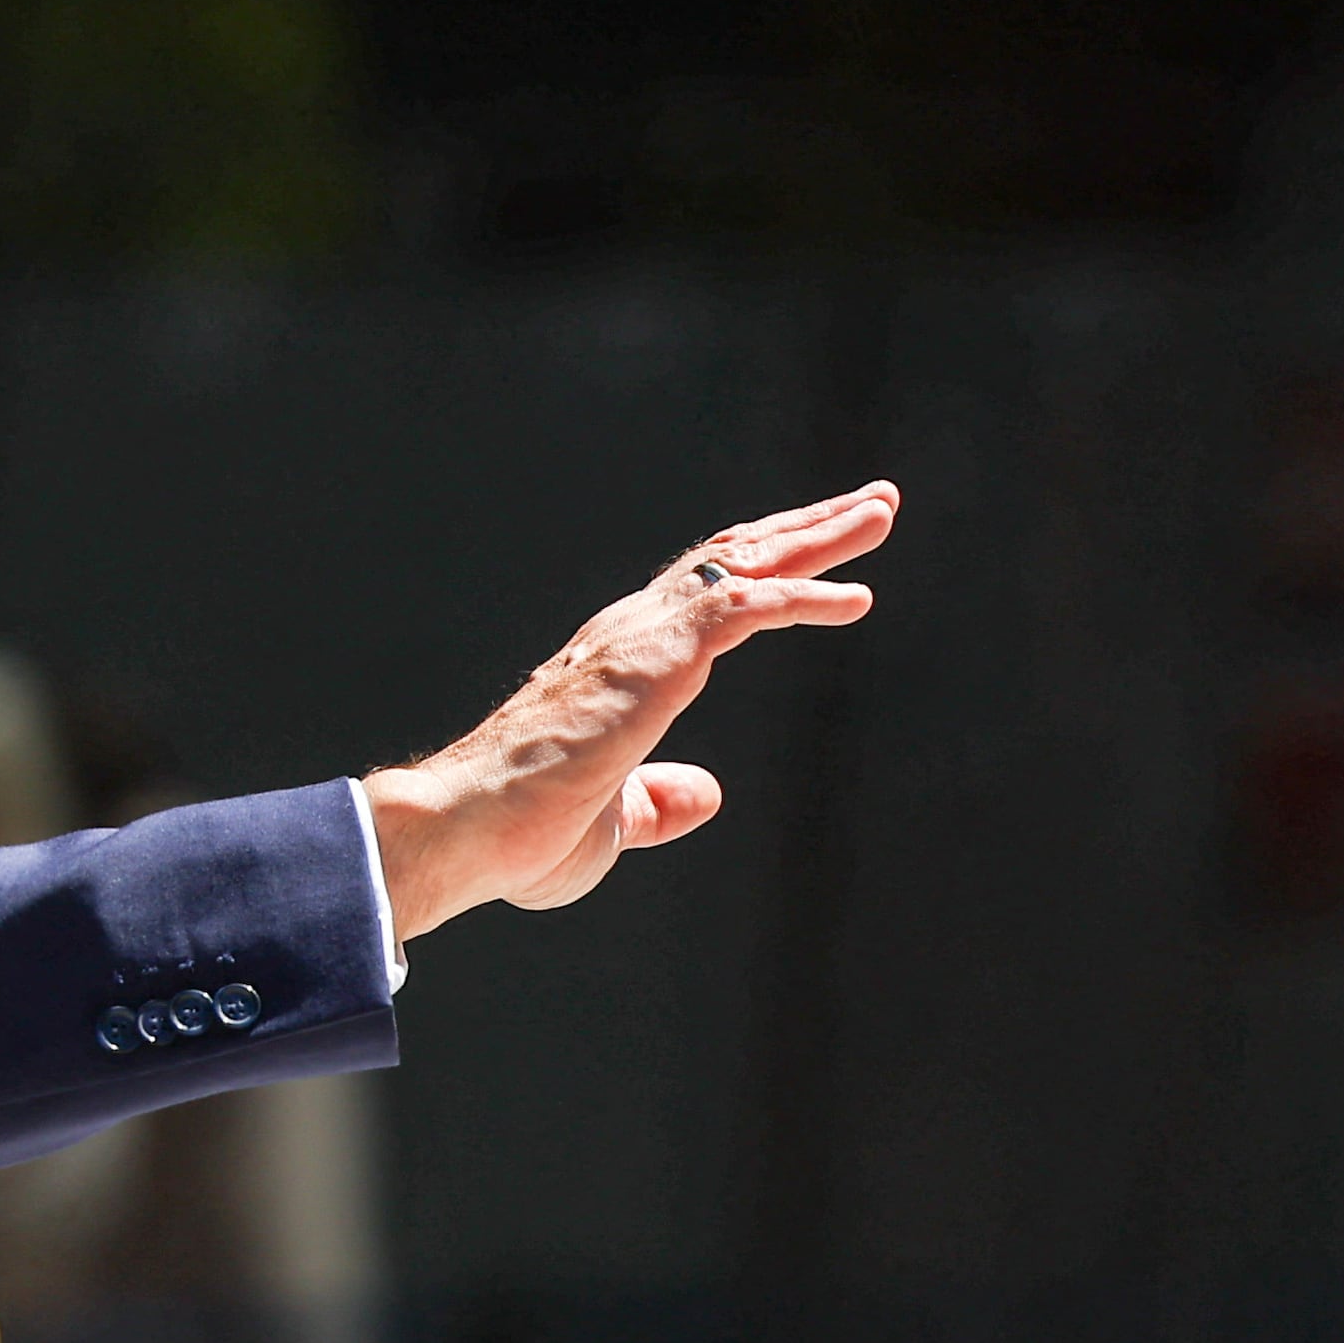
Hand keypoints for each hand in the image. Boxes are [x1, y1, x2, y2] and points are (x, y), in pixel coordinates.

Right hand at [361, 482, 896, 940]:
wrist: (464, 830)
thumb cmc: (515, 836)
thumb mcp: (610, 825)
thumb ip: (657, 803)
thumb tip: (706, 794)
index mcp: (616, 668)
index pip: (700, 599)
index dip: (765, 573)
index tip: (823, 559)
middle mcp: (627, 636)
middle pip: (730, 560)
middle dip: (806, 531)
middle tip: (872, 506)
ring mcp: (638, 642)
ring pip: (743, 566)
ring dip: (817, 538)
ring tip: (879, 513)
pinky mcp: (654, 662)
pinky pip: (744, 609)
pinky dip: (803, 597)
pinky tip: (855, 600)